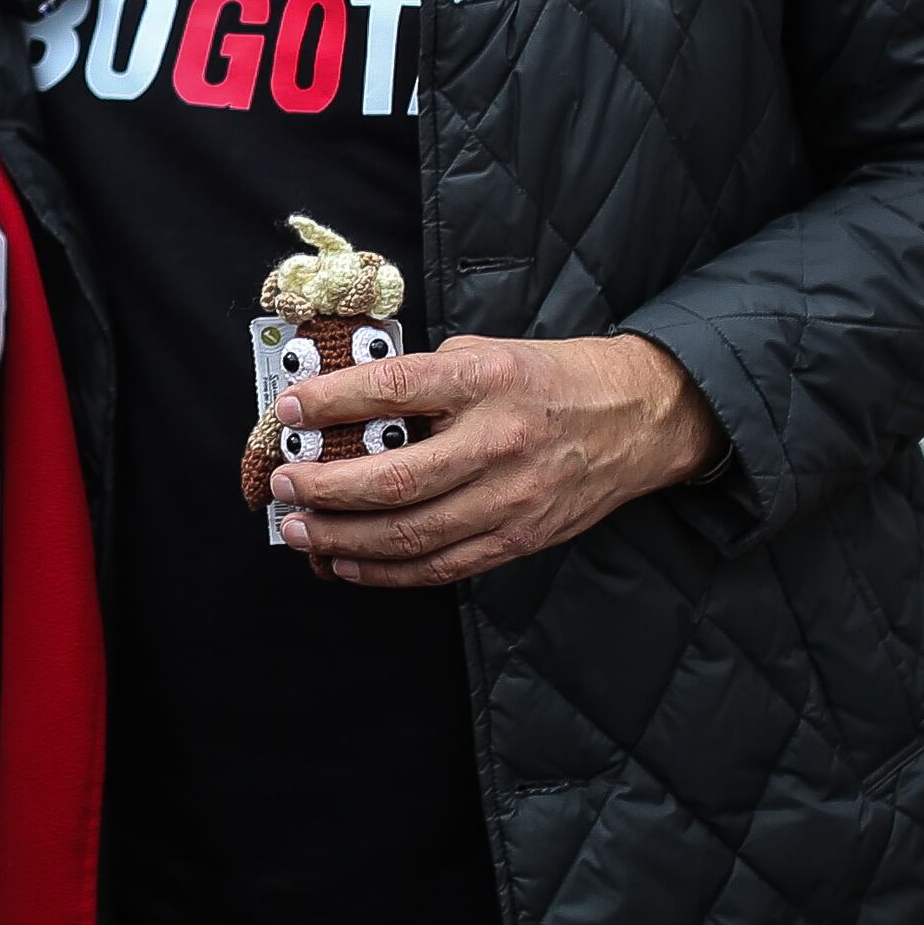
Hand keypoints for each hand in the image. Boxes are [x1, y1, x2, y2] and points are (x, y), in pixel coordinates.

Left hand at [263, 331, 723, 585]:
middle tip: (283, 484)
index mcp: (487, 381)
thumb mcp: (491, 353)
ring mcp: (511, 498)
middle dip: (324, 487)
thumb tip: (352, 402)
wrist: (640, 417)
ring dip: (344, 537)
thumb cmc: (556, 380)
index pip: (394, 389)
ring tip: (301, 529)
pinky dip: (387, 571)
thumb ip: (428, 377)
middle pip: (394, 479)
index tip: (291, 409)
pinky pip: (441, 566)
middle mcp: (498, 441)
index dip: (332, 401)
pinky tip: (348, 563)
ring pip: (411, 534)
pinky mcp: (519, 538)